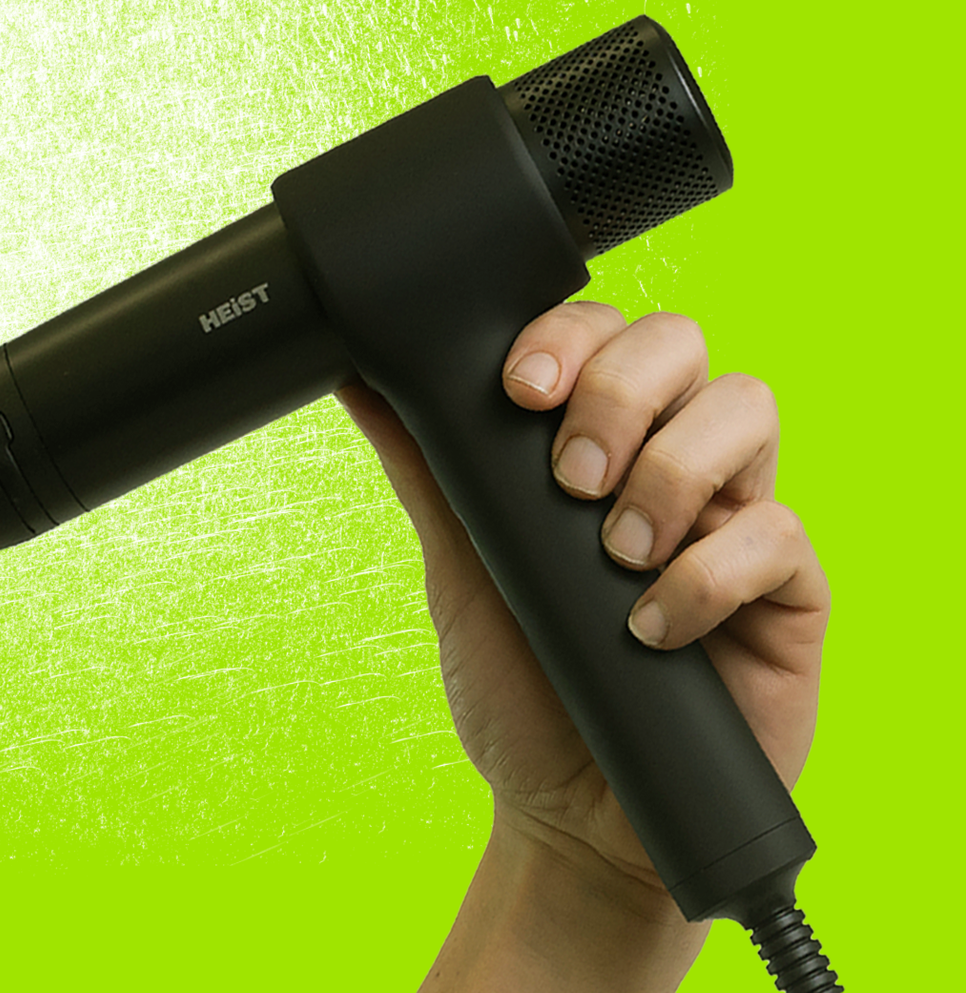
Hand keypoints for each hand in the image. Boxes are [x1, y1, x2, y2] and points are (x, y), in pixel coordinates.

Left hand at [342, 305, 828, 989]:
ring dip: (668, 470)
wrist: (569, 815)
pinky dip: (705, 574)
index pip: (604, 332)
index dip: (568, 334)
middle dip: (617, 390)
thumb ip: (425, 470)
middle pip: (681, 344)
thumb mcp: (454, 569)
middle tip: (567, 477)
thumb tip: (357, 377)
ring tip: (612, 550)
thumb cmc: (517, 687)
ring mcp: (735, 519)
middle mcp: (673, 461)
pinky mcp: (789, 593)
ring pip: (745, 407)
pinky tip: (649, 626)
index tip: (518, 388)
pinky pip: (777, 533)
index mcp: (598, 438)